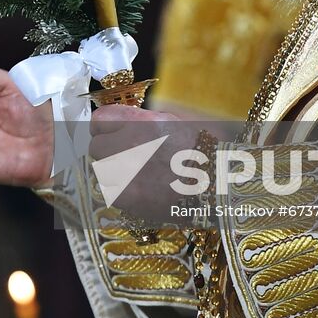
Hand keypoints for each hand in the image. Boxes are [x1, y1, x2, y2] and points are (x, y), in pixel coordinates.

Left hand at [89, 104, 193, 221]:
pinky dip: (122, 192)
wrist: (220, 186)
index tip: (111, 133)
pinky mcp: (128, 198)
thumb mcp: (176, 122)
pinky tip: (140, 191)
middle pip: (97, 146)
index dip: (105, 128)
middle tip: (127, 157)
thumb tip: (126, 122)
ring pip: (103, 170)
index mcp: (142, 122)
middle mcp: (129, 144)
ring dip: (115, 172)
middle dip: (110, 151)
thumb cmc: (203, 151)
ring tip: (135, 176)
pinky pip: (111, 192)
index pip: (100, 120)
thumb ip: (145, 120)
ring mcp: (126, 172)